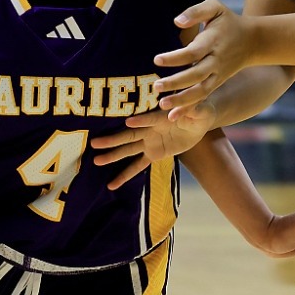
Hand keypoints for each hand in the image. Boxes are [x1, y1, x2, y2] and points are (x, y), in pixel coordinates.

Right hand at [89, 102, 214, 188]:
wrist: (197, 119)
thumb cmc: (198, 111)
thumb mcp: (200, 111)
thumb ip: (192, 110)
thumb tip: (180, 111)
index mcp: (160, 117)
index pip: (150, 119)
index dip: (141, 120)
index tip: (128, 121)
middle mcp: (150, 129)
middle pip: (129, 135)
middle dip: (113, 139)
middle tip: (94, 142)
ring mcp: (149, 142)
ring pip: (128, 150)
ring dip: (112, 155)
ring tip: (96, 160)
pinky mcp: (153, 154)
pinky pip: (137, 166)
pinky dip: (125, 175)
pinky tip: (111, 185)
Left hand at [152, 0, 255, 116]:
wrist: (252, 40)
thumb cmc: (227, 21)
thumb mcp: (215, 7)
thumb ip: (196, 11)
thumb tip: (177, 21)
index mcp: (213, 42)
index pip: (193, 52)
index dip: (176, 57)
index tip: (157, 60)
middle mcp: (216, 61)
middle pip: (196, 75)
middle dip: (176, 83)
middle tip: (156, 87)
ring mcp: (217, 75)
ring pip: (200, 91)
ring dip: (182, 100)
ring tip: (162, 105)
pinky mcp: (216, 83)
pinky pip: (202, 98)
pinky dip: (189, 108)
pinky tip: (173, 117)